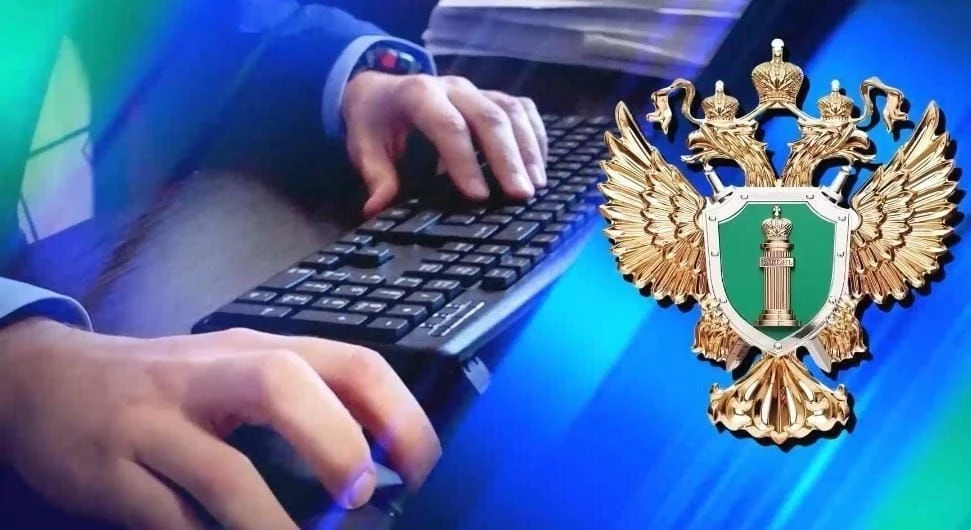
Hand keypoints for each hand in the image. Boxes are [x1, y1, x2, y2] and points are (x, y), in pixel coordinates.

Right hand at [0, 319, 439, 529]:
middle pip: (283, 386)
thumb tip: (377, 461)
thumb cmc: (166, 383)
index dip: (398, 413)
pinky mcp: (109, 472)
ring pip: (222, 472)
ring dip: (272, 524)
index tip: (420, 466)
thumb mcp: (236, 371)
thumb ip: (300, 402)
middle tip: (360, 496)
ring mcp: (155, 423)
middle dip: (336, 445)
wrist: (49, 380)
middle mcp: (209, 377)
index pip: (348, 361)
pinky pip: (167, 520)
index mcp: (257, 350)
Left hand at [342, 72, 548, 215]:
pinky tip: (539, 168)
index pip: (449, 126)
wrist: (381, 90)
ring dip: (528, 149)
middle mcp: (453, 86)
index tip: (479, 196)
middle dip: (508, 158)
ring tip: (536, 186)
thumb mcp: (364, 147)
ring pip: (512, 111)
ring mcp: (477, 88)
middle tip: (521, 196)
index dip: (465, 161)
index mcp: (418, 94)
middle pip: (489, 117)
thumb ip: (376, 177)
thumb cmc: (375, 121)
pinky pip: (523, 109)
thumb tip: (376, 209)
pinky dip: (535, 137)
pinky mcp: (492, 95)